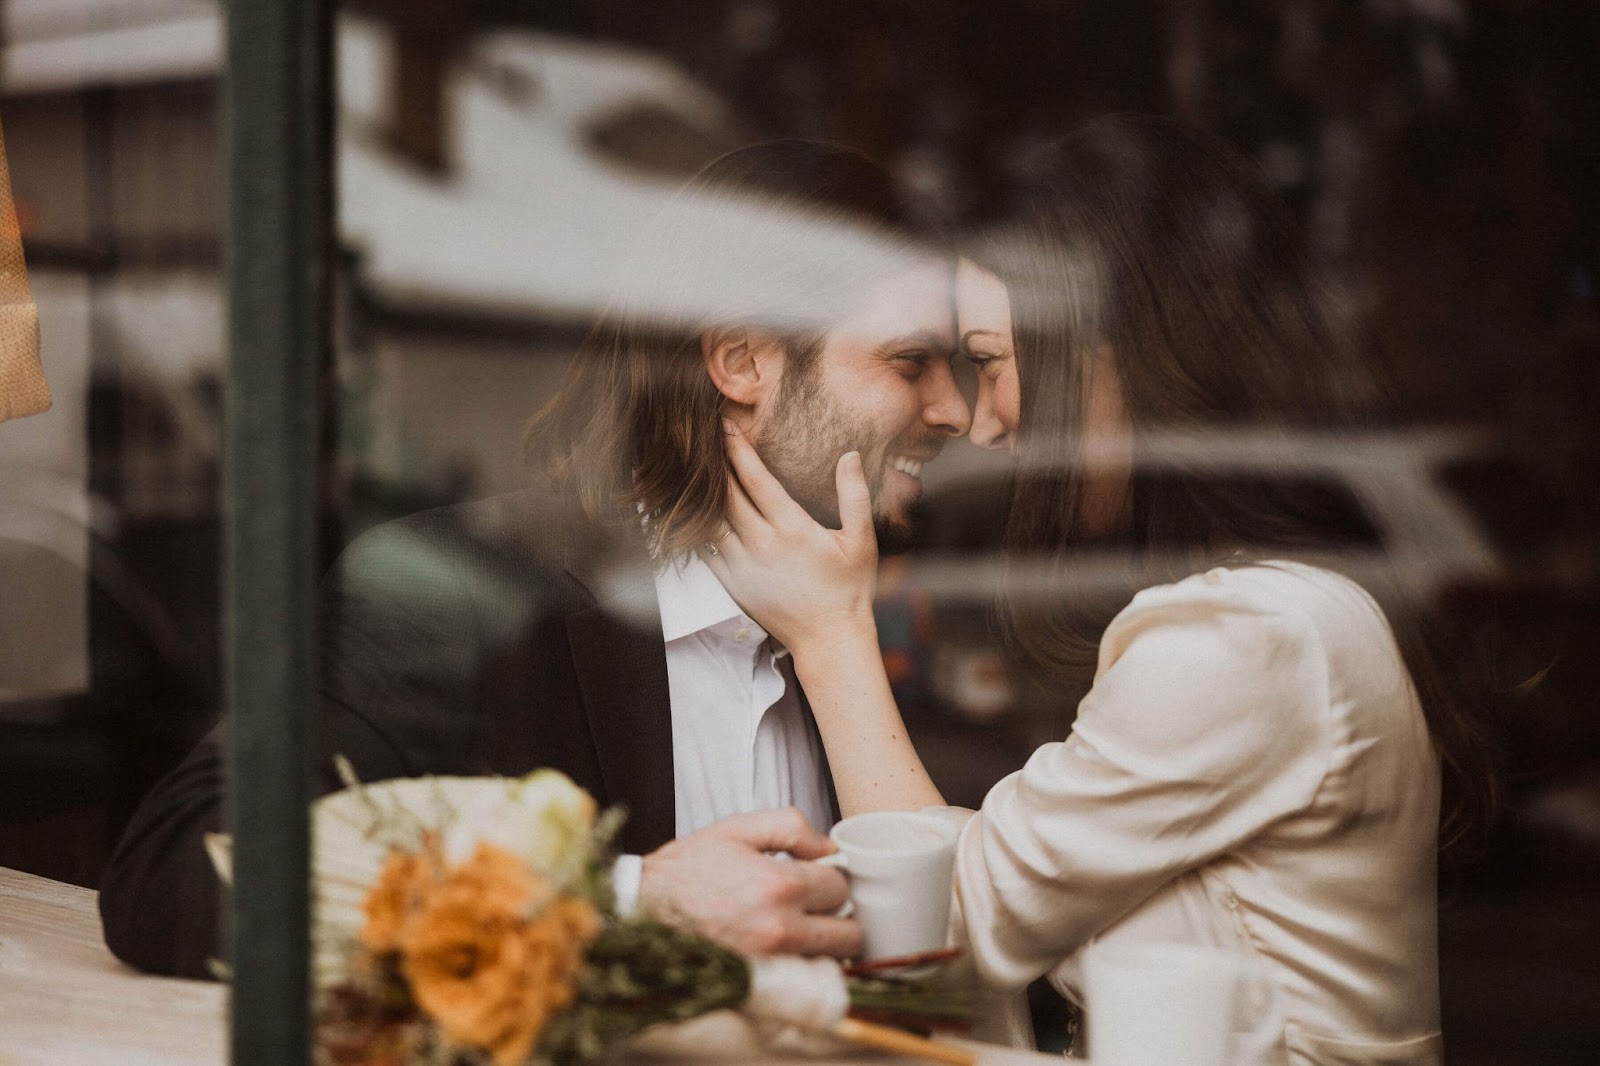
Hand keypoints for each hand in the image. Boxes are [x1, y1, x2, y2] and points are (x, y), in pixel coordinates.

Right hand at [639, 808, 861, 957]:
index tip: (816, 875)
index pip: (841, 886)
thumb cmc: (687, 869)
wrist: (644, 909)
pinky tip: (786, 944)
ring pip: (832, 959)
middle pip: (849, 931)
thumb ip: (791, 826)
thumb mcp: (737, 829)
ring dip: (826, 942)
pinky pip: (805, 977)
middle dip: (839, 914)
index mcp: (778, 885)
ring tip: (802, 923)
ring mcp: (770, 962)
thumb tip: (828, 846)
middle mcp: (780, 929)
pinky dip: (806, 963)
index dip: (831, 876)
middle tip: (817, 903)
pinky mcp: (759, 983)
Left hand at [703, 422, 877, 654]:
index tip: (725, 426)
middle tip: (703, 435)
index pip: (754, 479)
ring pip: (712, 519)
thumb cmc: (849, 589)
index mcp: (792, 530)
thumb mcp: (862, 541)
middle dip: (715, 461)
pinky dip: (699, 525)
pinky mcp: (733, 584)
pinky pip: (706, 548)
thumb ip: (855, 495)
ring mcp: (742, 566)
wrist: (829, 639)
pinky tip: (694, 508)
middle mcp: (762, 546)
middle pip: (726, 493)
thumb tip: (849, 455)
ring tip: (693, 466)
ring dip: (703, 491)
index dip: (737, 449)